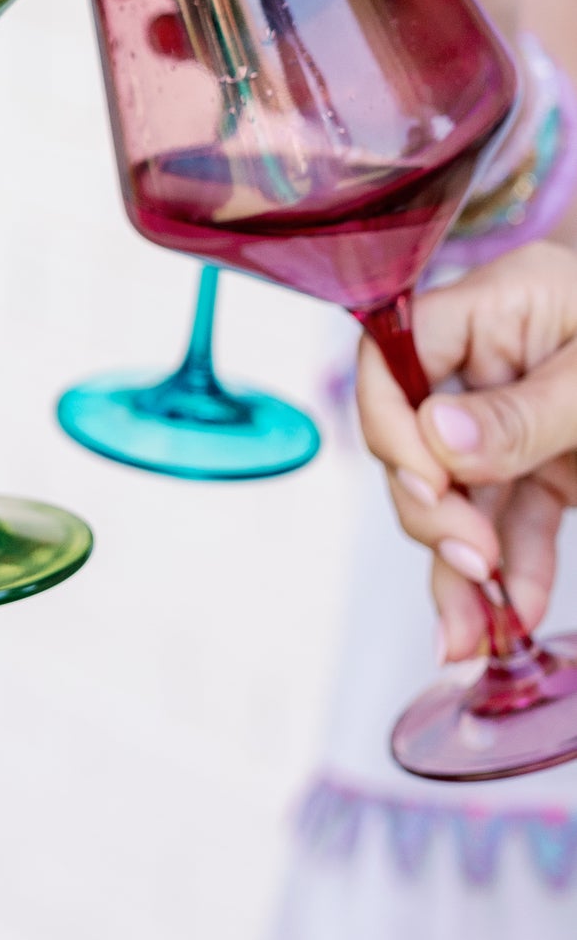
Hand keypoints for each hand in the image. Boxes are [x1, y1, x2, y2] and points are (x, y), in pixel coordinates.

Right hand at [357, 243, 576, 657]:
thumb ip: (523, 411)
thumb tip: (437, 437)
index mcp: (494, 307)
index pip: (393, 356)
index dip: (392, 426)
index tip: (432, 488)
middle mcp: (490, 362)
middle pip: (415, 438)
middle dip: (434, 513)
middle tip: (472, 561)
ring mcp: (515, 417)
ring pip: (461, 496)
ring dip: (464, 568)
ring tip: (473, 632)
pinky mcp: (546, 464)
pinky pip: (514, 518)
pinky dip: (516, 568)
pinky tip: (518, 608)